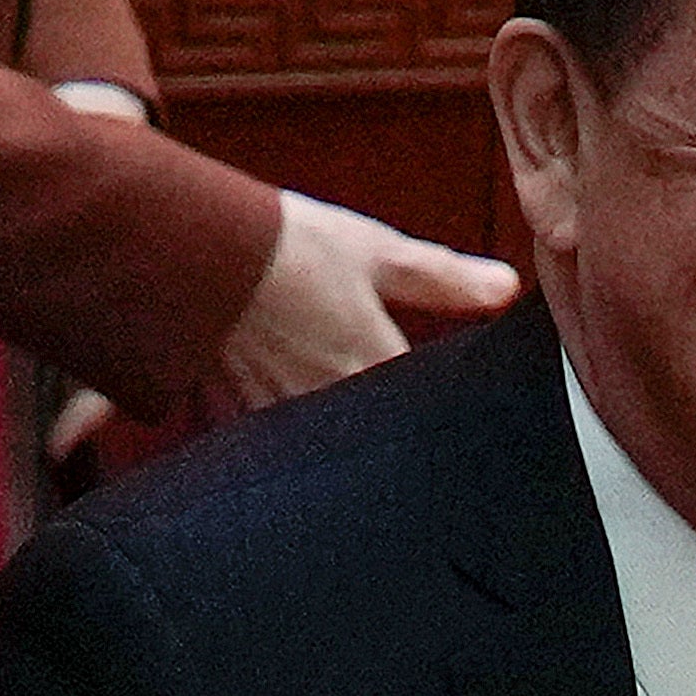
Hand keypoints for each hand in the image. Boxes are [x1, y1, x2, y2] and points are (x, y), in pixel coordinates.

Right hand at [204, 190, 518, 415]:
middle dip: (390, 439)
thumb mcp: (374, 250)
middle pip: (376, 440)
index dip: (435, 423)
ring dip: (345, 445)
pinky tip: (296, 429)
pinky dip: (293, 442)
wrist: (187, 245)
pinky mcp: (241, 412)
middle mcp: (330, 398)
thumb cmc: (284, 244)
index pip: (421, 417)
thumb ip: (444, 279)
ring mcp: (282, 411)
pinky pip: (279, 445)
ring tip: (356, 445)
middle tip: (412, 451)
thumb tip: (509, 287)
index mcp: (372, 363)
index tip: (453, 430)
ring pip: (329, 446)